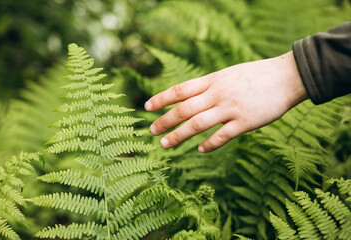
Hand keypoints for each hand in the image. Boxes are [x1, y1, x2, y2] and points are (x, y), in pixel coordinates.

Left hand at [145, 51, 307, 152]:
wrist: (287, 77)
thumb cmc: (256, 75)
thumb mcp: (229, 74)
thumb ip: (210, 85)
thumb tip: (190, 96)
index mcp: (213, 80)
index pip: (181, 90)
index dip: (162, 98)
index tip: (147, 107)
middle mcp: (218, 94)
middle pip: (184, 109)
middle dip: (164, 121)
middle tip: (151, 131)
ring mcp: (231, 108)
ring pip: (198, 124)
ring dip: (178, 135)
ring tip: (165, 144)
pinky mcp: (246, 122)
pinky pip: (222, 136)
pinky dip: (208, 144)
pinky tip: (199, 150)